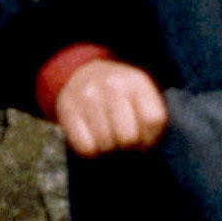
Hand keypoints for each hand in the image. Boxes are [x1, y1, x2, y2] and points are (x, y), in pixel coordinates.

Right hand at [49, 56, 168, 156]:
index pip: (153, 120)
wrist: (82, 71)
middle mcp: (112, 85)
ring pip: (106, 144)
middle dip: (128, 145)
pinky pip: (85, 147)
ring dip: (109, 147)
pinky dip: (91, 149)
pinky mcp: (68, 109)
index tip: (143, 137)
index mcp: (136, 82)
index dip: (150, 137)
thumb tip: (145, 147)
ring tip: (107, 135)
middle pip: (128, 137)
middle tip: (123, 139)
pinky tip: (92, 138)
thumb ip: (151, 117)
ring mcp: (88, 96)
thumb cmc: (119, 93)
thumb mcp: (141, 94)